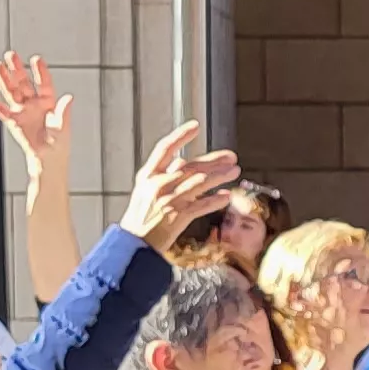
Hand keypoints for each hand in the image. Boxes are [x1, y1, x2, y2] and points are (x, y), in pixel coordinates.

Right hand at [0, 52, 75, 177]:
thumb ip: (64, 112)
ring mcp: (23, 112)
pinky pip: (1, 110)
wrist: (48, 162)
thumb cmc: (58, 146)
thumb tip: (69, 97)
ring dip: (4, 79)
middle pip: (24, 83)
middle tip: (10, 54)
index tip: (36, 59)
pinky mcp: (14, 122)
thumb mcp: (63, 127)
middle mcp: (34, 104)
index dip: (40, 71)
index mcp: (48, 103)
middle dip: (17, 69)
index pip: (44, 83)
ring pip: (11, 91)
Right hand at [117, 121, 243, 241]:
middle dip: (213, 160)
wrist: (133, 243)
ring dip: (220, 176)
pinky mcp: (178, 217)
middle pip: (190, 166)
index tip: (195, 126)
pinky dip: (215, 200)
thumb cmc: (140, 216)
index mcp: (147, 175)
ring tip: (235, 171)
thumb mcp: (145, 190)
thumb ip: (163, 174)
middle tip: (231, 156)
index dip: (180, 135)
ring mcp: (169, 200)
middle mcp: (158, 184)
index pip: (164, 148)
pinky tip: (226, 196)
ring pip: (200, 183)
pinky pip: (201, 205)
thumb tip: (181, 160)